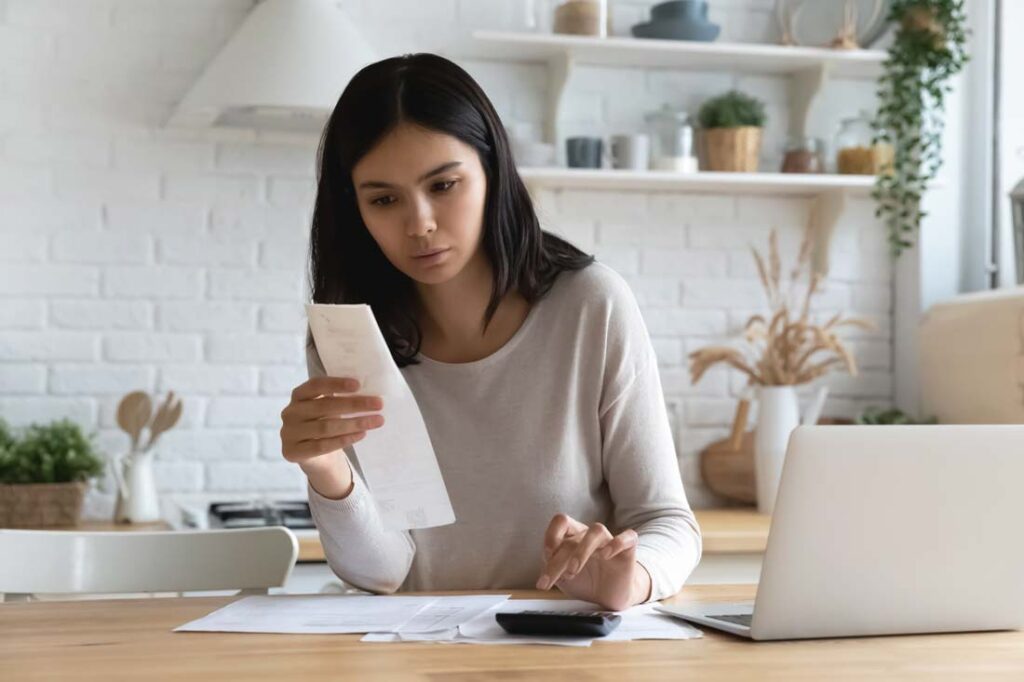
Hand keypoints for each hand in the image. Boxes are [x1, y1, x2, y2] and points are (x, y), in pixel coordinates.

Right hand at [280, 377, 384, 494]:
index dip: (336, 384)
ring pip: (325, 427)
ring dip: (354, 423)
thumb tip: (370, 394)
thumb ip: (340, 398)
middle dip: (354, 404)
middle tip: (378, 404)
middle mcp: (290, 412)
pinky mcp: (292, 452)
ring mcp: (289, 433)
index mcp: (298, 395)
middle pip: (324, 406)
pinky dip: (344, 440)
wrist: (314, 456)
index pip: (315, 385)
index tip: (358, 385)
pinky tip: (361, 434)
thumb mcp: (329, 408)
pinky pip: (322, 446)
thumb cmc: (325, 423)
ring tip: (376, 421)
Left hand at [536, 513, 651, 611]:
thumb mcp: (563, 577)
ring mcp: (609, 540)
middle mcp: (589, 535)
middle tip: (555, 580)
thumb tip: (546, 560)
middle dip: (560, 560)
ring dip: (582, 550)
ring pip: (597, 531)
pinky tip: (606, 555)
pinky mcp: (628, 549)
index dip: (552, 535)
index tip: (547, 556)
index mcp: (572, 537)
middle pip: (573, 537)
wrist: (609, 597)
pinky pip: (627, 537)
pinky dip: (617, 543)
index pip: (561, 522)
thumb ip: (553, 566)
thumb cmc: (585, 582)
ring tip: (574, 570)